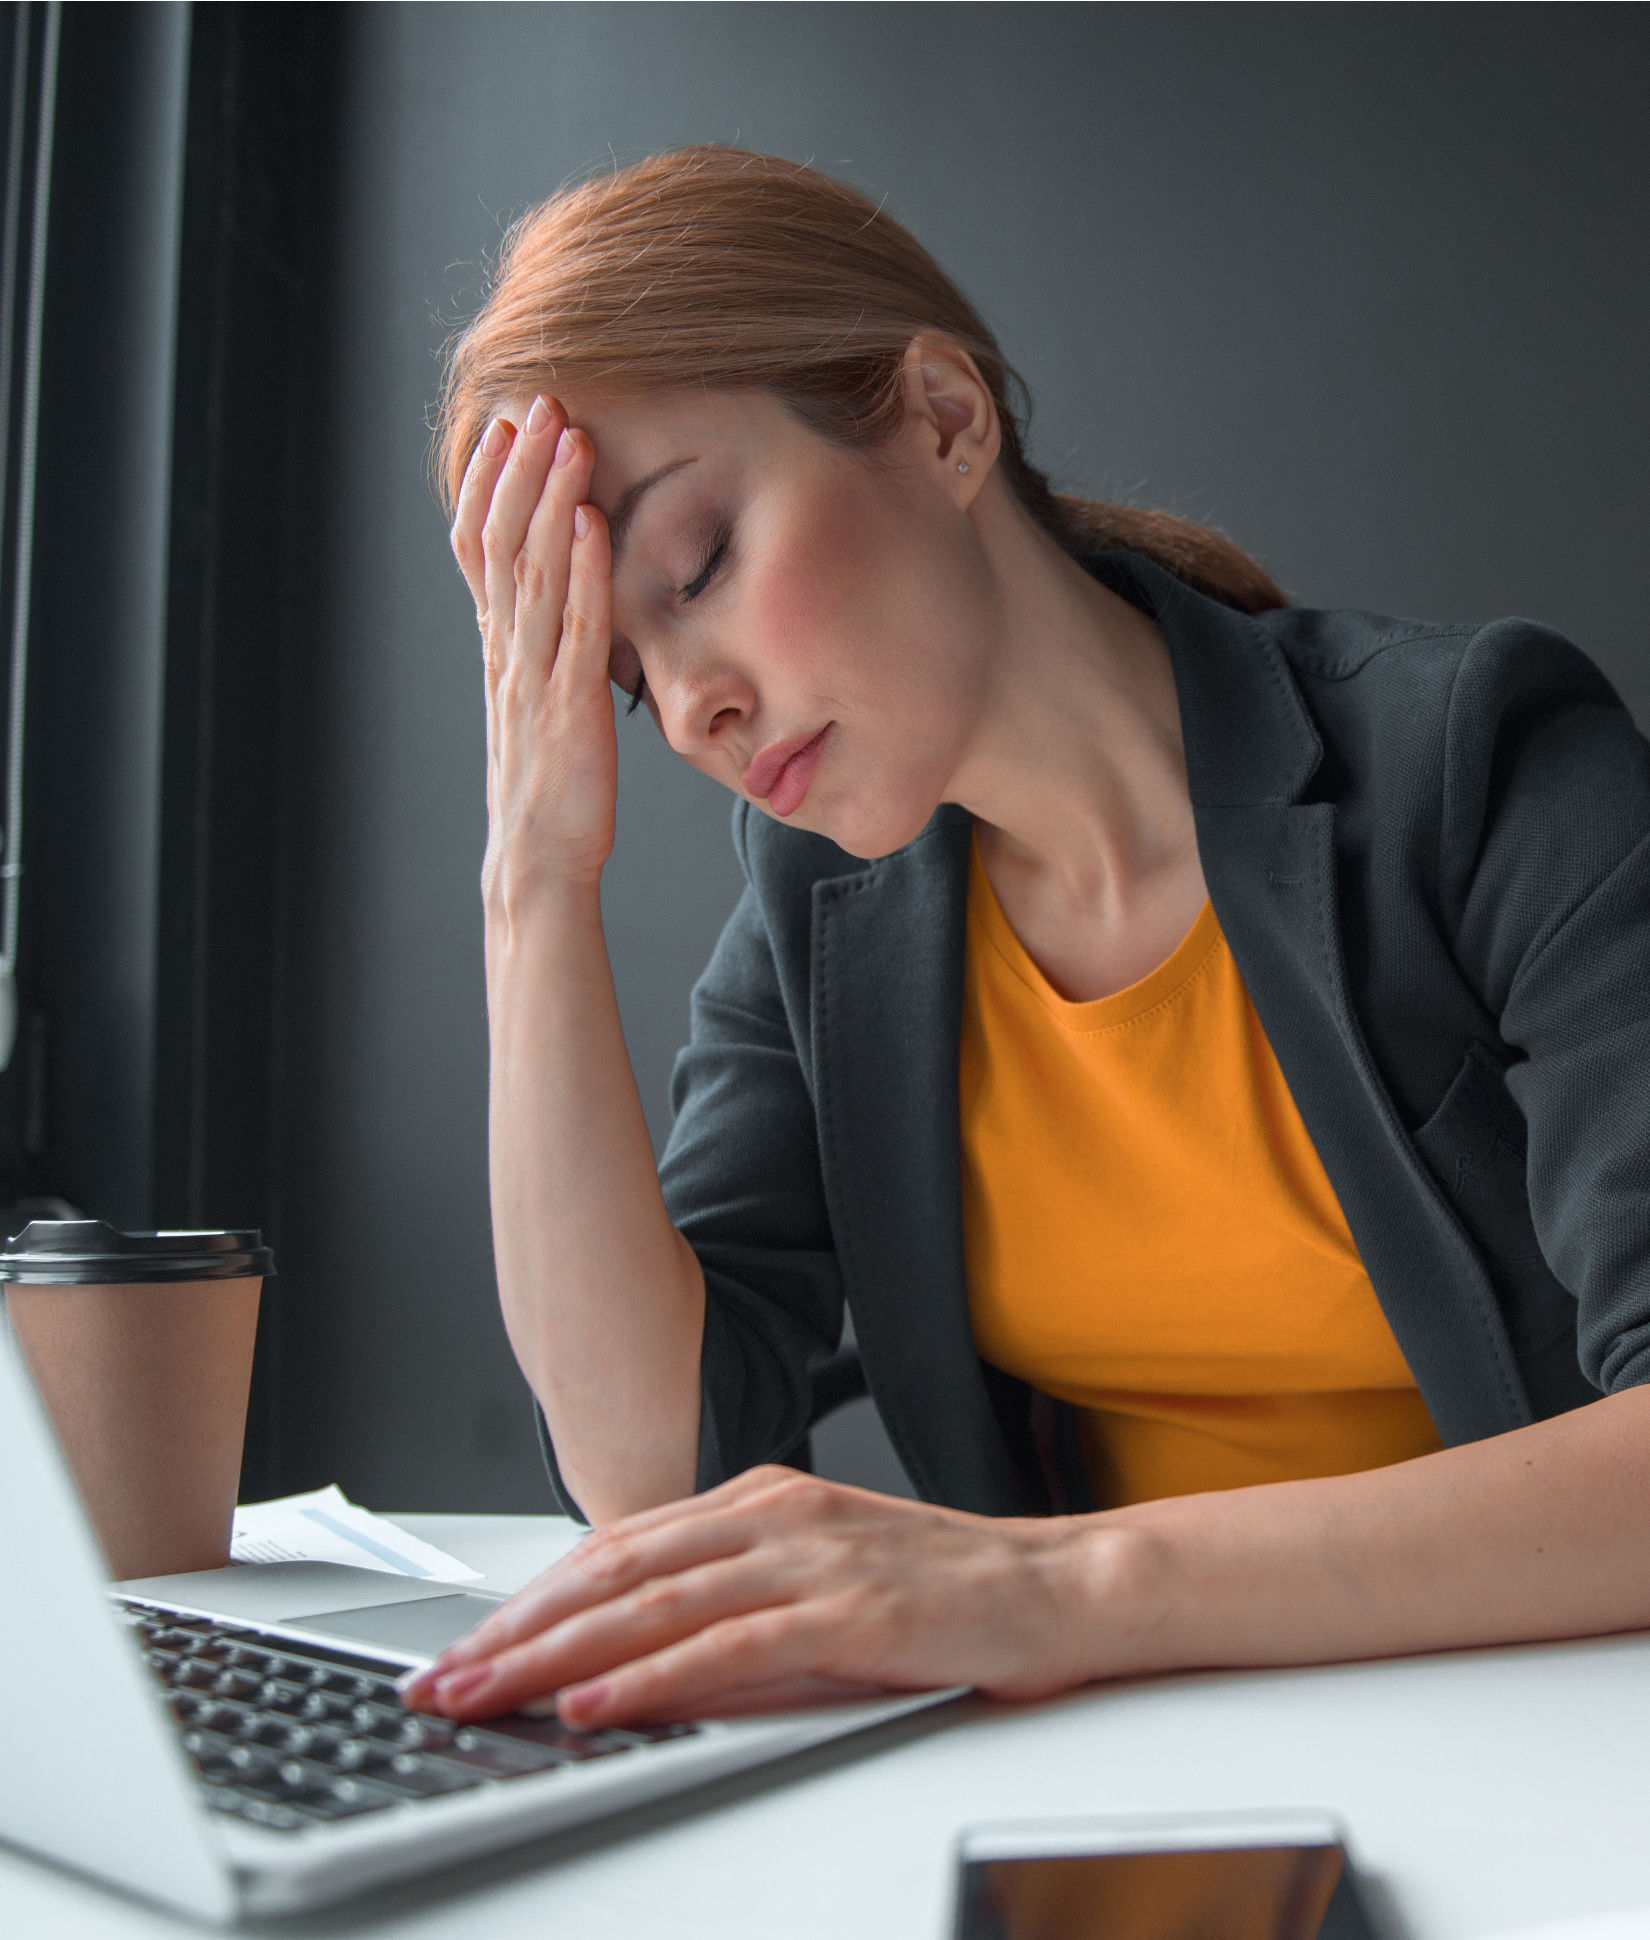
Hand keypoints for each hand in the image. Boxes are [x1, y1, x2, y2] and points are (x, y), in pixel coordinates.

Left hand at [396, 1467, 1117, 1728]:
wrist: (1058, 1585)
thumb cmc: (941, 1589)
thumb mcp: (820, 1579)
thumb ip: (733, 1599)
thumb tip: (632, 1657)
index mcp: (762, 1501)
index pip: (618, 1550)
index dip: (532, 1601)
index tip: (467, 1648)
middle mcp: (775, 1516)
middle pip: (616, 1574)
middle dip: (518, 1631)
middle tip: (441, 1680)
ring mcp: (811, 1558)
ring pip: (654, 1604)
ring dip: (557, 1656)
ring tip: (486, 1695)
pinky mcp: (851, 1612)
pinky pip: (731, 1647)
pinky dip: (653, 1678)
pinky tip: (597, 1706)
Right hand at [450, 394, 615, 905]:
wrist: (539, 861)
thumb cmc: (548, 784)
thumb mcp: (537, 701)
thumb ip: (541, 646)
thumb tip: (559, 595)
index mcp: (497, 648)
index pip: (477, 547)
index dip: (488, 483)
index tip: (504, 425)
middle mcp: (507, 652)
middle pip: (502, 542)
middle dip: (519, 468)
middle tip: (538, 401)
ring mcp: (534, 677)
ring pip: (534, 571)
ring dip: (550, 498)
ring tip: (567, 434)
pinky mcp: (572, 707)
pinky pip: (576, 627)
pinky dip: (584, 570)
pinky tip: (594, 521)